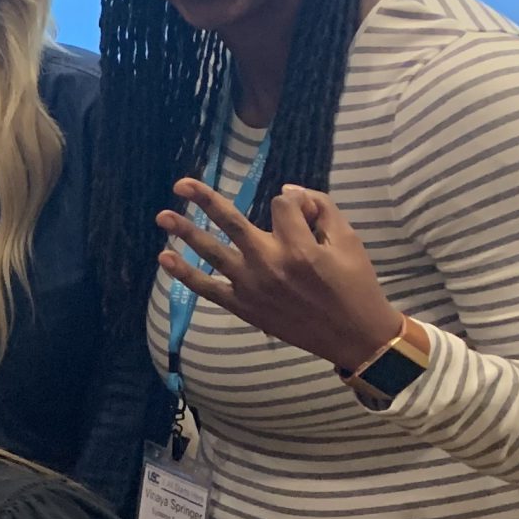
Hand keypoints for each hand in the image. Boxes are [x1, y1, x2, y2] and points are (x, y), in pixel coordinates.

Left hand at [157, 180, 402, 370]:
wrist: (353, 335)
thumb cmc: (355, 284)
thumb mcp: (349, 240)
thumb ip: (322, 208)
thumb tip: (287, 190)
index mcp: (300, 247)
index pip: (281, 205)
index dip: (293, 202)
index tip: (305, 213)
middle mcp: (270, 264)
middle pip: (231, 222)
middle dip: (205, 200)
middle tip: (181, 183)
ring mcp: (251, 286)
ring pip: (212, 252)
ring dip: (185, 232)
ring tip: (162, 216)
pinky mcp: (243, 306)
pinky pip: (207, 288)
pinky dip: (185, 274)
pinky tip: (165, 258)